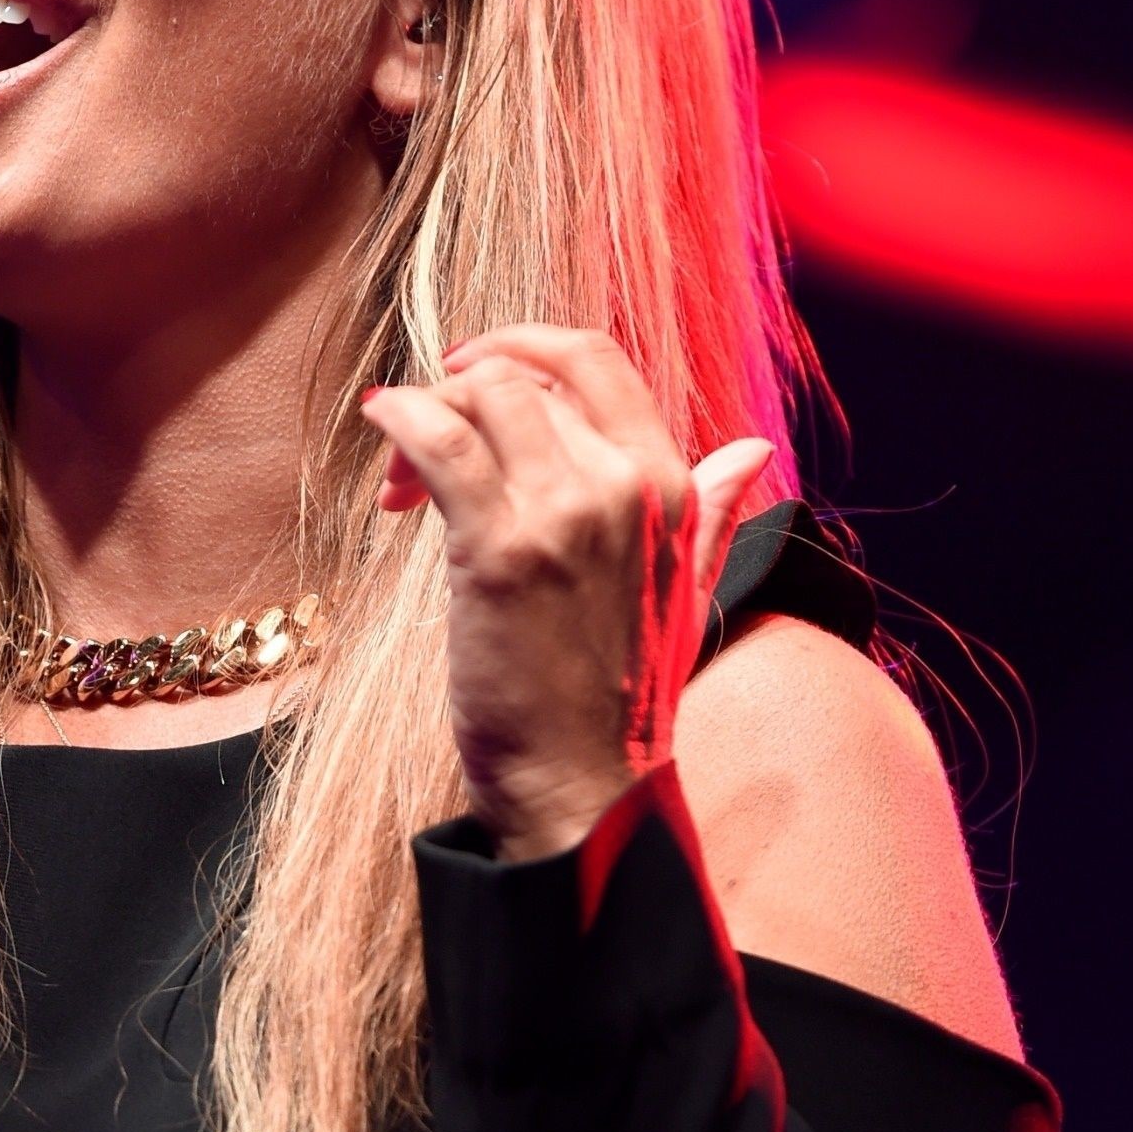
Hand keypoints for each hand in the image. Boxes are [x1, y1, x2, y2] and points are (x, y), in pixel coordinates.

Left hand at [364, 328, 771, 861]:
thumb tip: (751, 452)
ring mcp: (565, 512)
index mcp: (672, 484)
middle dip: (458, 397)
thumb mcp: (684, 590)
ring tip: (401, 480)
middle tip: (420, 457)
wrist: (586, 784)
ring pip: (479, 397)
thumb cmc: (620, 697)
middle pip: (520, 377)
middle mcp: (625, 483)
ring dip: (423, 416)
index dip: (522, 347)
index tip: (474, 371)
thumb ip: (711, 514)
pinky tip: (382, 429)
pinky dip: (399, 421)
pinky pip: (440, 441)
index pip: (595, 359)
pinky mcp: (501, 549)